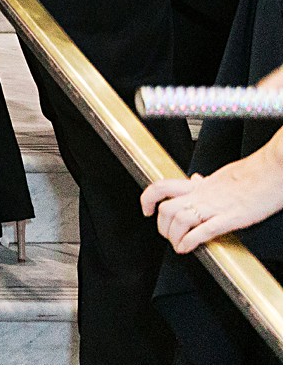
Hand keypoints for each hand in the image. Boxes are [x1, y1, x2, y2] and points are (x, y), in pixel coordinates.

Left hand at [142, 149, 284, 254]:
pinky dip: (190, 241)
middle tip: (166, 234)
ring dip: (173, 236)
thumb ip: (206, 182)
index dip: (148, 198)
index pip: (163, 187)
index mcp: (200, 186)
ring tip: (177, 244)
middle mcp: (203, 195)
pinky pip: (203, 230)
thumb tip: (195, 180)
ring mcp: (215, 207)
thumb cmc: (253, 174)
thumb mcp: (222, 175)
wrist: (272, 171)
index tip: (147, 209)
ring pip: (179, 219)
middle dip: (161, 225)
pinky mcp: (231, 218)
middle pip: (167, 208)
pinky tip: (187, 248)